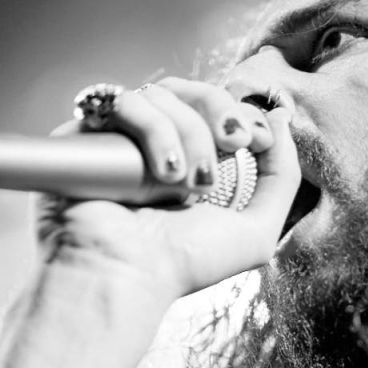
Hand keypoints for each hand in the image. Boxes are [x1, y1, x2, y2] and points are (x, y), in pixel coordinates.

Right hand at [35, 79, 300, 301]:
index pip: (214, 110)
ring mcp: (118, 138)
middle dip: (220, 112)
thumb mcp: (256, 231)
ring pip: (161, 94)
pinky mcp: (85, 132)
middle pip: (190, 91)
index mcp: (188, 163)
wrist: (126, 276)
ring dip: (188, 134)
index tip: (257, 139)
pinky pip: (125, 102)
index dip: (240, 114)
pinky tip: (162, 173)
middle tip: (233, 144)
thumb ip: (281, 178)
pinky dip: (154, 130)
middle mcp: (151, 147)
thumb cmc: (184, 264)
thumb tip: (282, 120)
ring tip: (185, 184)